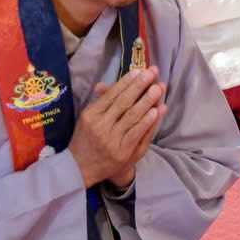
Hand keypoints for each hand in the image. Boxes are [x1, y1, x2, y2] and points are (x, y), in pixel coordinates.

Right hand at [69, 68, 167, 188]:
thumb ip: (99, 102)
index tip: (139, 70)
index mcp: (90, 115)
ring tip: (158, 88)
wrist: (82, 168)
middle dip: (139, 86)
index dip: (126, 82)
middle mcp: (100, 126)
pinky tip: (157, 110)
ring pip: (132, 117)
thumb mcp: (88, 119)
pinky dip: (148, 121)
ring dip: (147, 101)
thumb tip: (103, 84)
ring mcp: (112, 139)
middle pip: (123, 103)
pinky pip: (137, 133)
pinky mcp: (123, 151)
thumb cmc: (87, 139)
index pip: (112, 95)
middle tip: (152, 73)